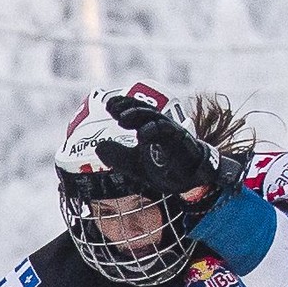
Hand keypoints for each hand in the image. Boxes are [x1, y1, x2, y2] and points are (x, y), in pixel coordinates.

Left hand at [97, 88, 224, 202]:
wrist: (189, 181)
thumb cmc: (164, 168)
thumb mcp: (135, 165)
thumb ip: (118, 156)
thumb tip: (98, 147)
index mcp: (150, 127)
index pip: (136, 111)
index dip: (123, 105)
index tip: (108, 106)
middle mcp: (161, 126)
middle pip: (144, 110)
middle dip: (128, 107)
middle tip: (112, 108)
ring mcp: (172, 132)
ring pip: (155, 118)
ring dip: (138, 115)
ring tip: (122, 119)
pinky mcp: (182, 141)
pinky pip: (169, 132)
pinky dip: (156, 131)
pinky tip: (143, 134)